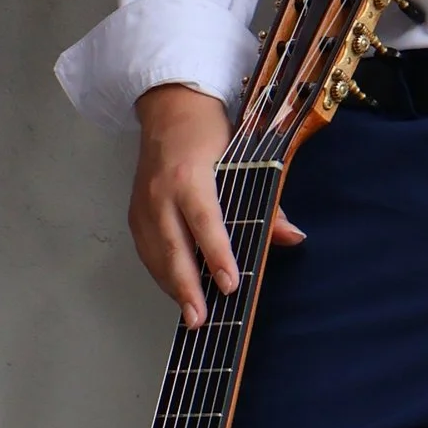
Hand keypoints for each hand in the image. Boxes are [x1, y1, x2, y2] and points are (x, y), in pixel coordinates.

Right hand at [129, 83, 302, 324]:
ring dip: (174, 288)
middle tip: (200, 319)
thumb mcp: (245, 158)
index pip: (204, 222)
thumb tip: (292, 236)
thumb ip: (268, 202)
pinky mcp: (135, 214)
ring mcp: (143, 204)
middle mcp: (161, 192)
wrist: (168, 108)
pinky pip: (148, 252)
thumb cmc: (209, 133)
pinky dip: (163, 275)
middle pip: (173, 247)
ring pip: (156, 255)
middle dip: (187, 286)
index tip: (230, 283)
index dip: (217, 254)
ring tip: (192, 317)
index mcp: (189, 175)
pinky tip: (179, 292)